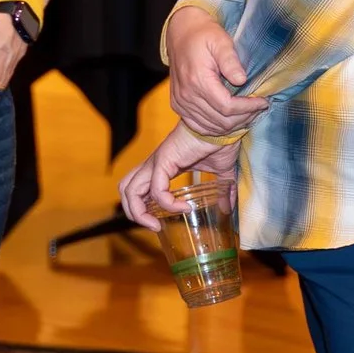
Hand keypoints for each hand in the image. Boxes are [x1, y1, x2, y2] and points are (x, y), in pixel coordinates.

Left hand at [117, 125, 240, 230]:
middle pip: (125, 190)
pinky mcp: (164, 161)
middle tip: (154, 226)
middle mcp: (153, 165)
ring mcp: (156, 162)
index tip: (160, 223)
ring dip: (139, 213)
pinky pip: (156, 189)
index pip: (136, 188)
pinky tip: (183, 207)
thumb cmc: (219, 142)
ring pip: (129, 190)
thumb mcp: (221, 172)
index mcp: (161, 167)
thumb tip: (228, 208)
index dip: (141, 208)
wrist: (222, 126)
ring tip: (157, 224)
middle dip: (134, 213)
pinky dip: (167, 203)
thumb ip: (223, 190)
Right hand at [165, 5, 265, 137]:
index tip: (263, 102)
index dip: (248, 108)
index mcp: (198, 80)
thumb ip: (230, 61)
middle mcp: (187, 95)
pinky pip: (198, 126)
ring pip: (212, 127)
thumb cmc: (204, 35)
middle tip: (259, 108)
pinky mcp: (178, 106)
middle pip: (221, 120)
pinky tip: (230, 119)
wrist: (181, 34)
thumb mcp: (221, 41)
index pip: (227, 107)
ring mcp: (181, 103)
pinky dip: (216, 128)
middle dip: (244, 117)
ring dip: (233, 124)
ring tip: (248, 113)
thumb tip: (242, 80)